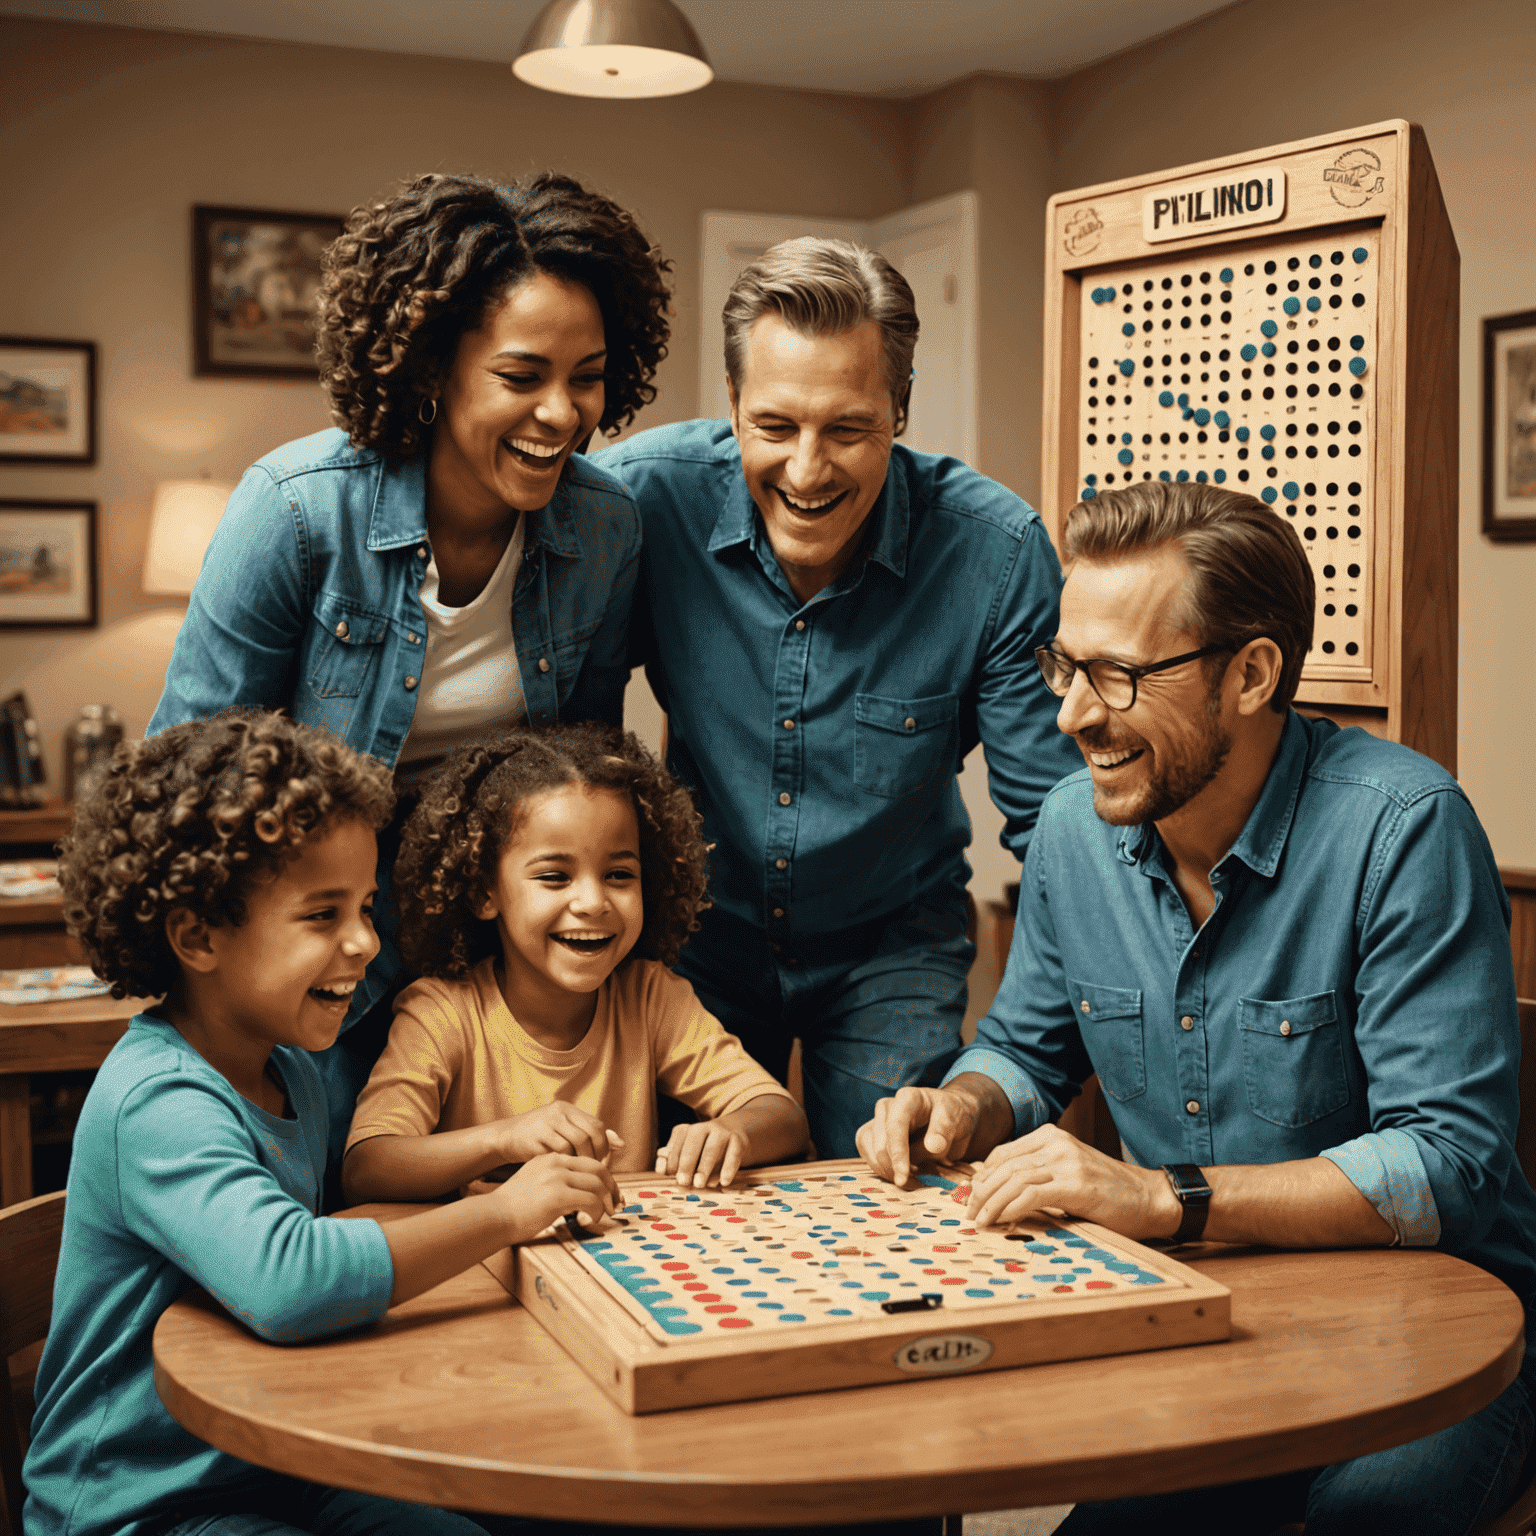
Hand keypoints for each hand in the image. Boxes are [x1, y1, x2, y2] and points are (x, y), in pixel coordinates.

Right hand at [495, 1152, 619, 1244]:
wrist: (493, 1216)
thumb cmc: (514, 1207)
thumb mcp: (536, 1183)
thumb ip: (557, 1181)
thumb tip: (581, 1194)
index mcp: (552, 1158)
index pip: (589, 1161)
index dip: (605, 1179)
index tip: (611, 1195)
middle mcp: (556, 1163)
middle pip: (599, 1169)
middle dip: (612, 1189)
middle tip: (615, 1207)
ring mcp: (557, 1177)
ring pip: (597, 1184)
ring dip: (604, 1203)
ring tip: (598, 1217)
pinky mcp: (557, 1194)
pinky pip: (590, 1200)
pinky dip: (595, 1212)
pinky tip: (586, 1221)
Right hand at [497, 1103, 621, 1164]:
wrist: (503, 1140)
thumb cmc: (538, 1140)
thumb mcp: (562, 1132)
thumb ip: (588, 1136)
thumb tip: (620, 1144)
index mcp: (567, 1109)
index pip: (597, 1125)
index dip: (604, 1146)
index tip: (601, 1164)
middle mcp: (558, 1112)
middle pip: (589, 1132)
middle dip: (595, 1155)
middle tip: (593, 1173)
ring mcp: (546, 1123)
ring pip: (576, 1142)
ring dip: (581, 1162)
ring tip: (579, 1176)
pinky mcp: (534, 1138)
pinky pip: (558, 1152)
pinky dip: (565, 1166)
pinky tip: (563, 1176)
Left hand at [656, 1119, 750, 1188]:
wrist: (734, 1134)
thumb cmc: (704, 1149)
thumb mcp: (688, 1152)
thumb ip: (672, 1160)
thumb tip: (661, 1167)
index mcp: (689, 1129)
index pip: (678, 1142)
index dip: (673, 1158)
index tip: (670, 1175)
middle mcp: (705, 1127)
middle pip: (693, 1142)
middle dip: (687, 1163)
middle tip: (683, 1181)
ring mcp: (722, 1133)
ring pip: (712, 1148)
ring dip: (705, 1167)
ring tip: (700, 1184)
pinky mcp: (738, 1141)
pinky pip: (733, 1154)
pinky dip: (728, 1168)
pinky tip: (723, 1181)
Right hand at [855, 1086, 979, 1185]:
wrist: (947, 1118)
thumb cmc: (950, 1115)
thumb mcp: (954, 1118)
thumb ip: (943, 1130)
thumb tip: (932, 1146)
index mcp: (908, 1099)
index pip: (895, 1127)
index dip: (897, 1153)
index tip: (903, 1177)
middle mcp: (887, 1108)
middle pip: (881, 1146)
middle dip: (897, 1169)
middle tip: (920, 1183)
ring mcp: (877, 1122)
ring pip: (873, 1155)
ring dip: (890, 1173)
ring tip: (914, 1179)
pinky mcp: (872, 1137)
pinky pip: (870, 1159)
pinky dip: (885, 1172)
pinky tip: (902, 1174)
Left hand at [966, 1124, 1177, 1238]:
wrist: (1150, 1198)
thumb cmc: (1110, 1192)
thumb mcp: (1069, 1174)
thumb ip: (1040, 1175)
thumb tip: (1001, 1194)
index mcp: (1052, 1136)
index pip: (1003, 1153)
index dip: (983, 1177)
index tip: (972, 1198)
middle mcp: (1056, 1142)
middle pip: (1004, 1165)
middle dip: (981, 1191)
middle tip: (969, 1214)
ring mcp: (1066, 1161)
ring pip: (1013, 1178)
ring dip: (991, 1202)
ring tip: (980, 1221)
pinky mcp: (1076, 1183)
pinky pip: (1031, 1193)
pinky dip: (1011, 1208)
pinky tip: (1002, 1221)